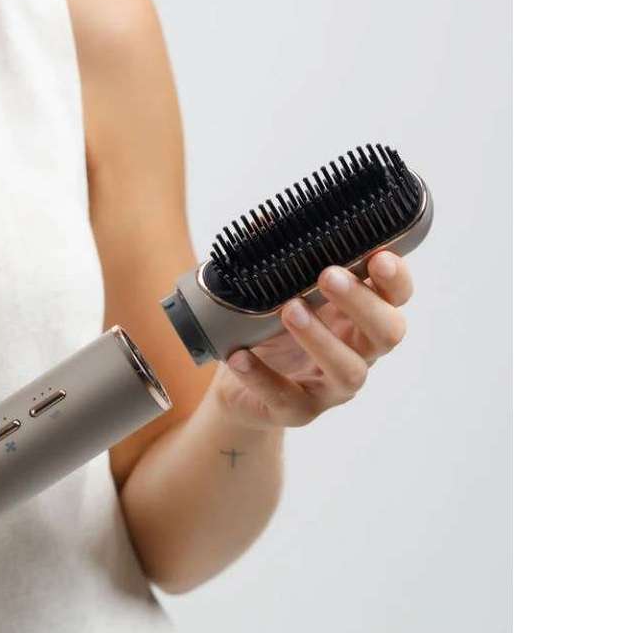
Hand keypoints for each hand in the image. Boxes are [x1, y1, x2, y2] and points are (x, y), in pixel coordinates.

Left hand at [210, 251, 413, 429]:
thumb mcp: (275, 287)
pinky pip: (286, 399)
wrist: (237, 381)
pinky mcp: (298, 411)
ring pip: (348, 371)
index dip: (396, 279)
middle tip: (328, 275)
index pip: (396, 297)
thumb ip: (277, 254)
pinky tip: (240, 355)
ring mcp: (331, 386)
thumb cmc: (269, 326)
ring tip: (290, 310)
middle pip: (387, 333)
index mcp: (361, 315)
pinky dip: (261, 376)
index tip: (379, 256)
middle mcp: (358, 352)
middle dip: (362, 303)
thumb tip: (265, 221)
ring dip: (322, 339)